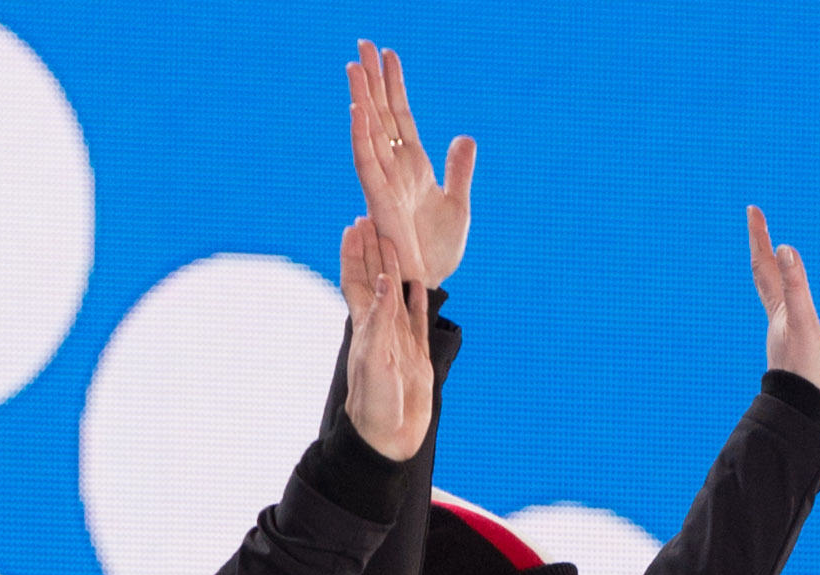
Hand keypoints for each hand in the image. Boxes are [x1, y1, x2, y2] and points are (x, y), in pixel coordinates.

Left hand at [342, 222, 433, 462]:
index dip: (354, 254)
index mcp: (366, 327)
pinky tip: (419, 284)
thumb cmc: (374, 406)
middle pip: (376, 279)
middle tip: (371, 217)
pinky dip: (418, 300)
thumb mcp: (375, 359)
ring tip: (394, 240)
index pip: (357, 281)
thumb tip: (384, 281)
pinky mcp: (417, 356)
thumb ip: (380, 320)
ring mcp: (399, 341)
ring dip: (394, 268)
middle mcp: (381, 329)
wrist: (388, 441)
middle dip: (373, 250)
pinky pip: (418, 320)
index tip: (353, 225)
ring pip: (397, 294)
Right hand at [348, 41, 474, 289]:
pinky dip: (361, 136)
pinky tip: (358, 110)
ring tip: (355, 66)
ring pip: (369, 132)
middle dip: (372, 81)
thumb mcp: (457, 203)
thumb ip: (458, 169)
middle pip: (380, 115)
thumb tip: (464, 136)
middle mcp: (394, 169)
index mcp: (412, 167)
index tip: (388, 54)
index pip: (400, 117)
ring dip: (362, 99)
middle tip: (363, 45)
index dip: (394, 86)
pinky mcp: (378, 201)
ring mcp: (384, 183)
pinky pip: (366, 163)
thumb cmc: (439, 252)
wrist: (429, 283)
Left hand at [748, 206, 819, 396]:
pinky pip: (786, 305)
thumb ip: (795, 285)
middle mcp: (776, 313)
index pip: (763, 264)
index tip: (752, 210)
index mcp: (777, 306)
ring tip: (769, 249)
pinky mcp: (792, 339)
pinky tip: (787, 294)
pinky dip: (785, 289)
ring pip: (772, 288)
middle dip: (761, 244)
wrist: (799, 406)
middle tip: (756, 218)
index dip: (759, 236)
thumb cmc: (802, 366)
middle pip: (764, 272)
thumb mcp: (802, 320)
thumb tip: (784, 249)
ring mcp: (783, 326)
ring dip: (769, 266)